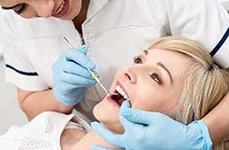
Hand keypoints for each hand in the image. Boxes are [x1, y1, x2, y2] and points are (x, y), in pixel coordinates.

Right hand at [53, 45, 96, 105]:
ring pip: (72, 77)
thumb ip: (81, 55)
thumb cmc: (73, 71)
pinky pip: (72, 85)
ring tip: (94, 80)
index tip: (93, 66)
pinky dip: (83, 84)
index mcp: (64, 55)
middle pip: (71, 67)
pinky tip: (89, 83)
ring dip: (85, 79)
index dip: (83, 59)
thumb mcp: (78, 61)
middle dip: (85, 71)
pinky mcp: (61, 86)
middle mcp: (59, 64)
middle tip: (95, 75)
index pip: (72, 53)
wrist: (66, 87)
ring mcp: (58, 76)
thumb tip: (85, 47)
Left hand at [92, 100, 211, 149]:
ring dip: (104, 148)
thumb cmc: (172, 131)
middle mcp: (133, 145)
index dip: (125, 109)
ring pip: (117, 147)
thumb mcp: (155, 119)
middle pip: (113, 138)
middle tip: (94, 124)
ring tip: (93, 148)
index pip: (125, 118)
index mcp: (136, 135)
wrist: (186, 144)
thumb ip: (137, 115)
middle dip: (102, 131)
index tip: (126, 103)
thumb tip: (123, 110)